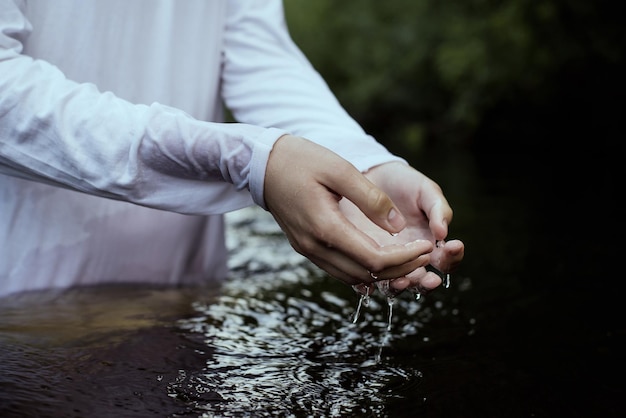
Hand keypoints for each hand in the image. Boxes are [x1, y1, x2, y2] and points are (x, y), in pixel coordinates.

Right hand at [263, 135, 433, 285]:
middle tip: (425, 255)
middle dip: (400, 269)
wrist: (261, 164)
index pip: (374, 260)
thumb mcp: (340, 169)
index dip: (406, 258)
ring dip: (383, 272)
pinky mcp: (306, 247)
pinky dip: (363, 269)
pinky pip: (339, 269)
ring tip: (408, 257)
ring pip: (352, 277)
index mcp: (325, 227)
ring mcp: (308, 250)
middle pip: (366, 274)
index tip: (427, 247)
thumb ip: (371, 199)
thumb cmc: (301, 160)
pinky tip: (381, 257)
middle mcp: (315, 247)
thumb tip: (399, 227)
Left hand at [342, 161, 464, 294]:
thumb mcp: (425, 190)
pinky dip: (370, 283)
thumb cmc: (402, 183)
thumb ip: (438, 209)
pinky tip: (372, 280)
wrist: (370, 174)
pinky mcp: (360, 257)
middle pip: (421, 281)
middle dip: (427, 283)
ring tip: (403, 279)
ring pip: (395, 285)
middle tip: (430, 278)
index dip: (453, 258)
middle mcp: (408, 257)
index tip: (453, 246)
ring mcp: (384, 259)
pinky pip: (365, 278)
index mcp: (428, 243)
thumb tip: (443, 233)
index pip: (447, 261)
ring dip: (402, 285)